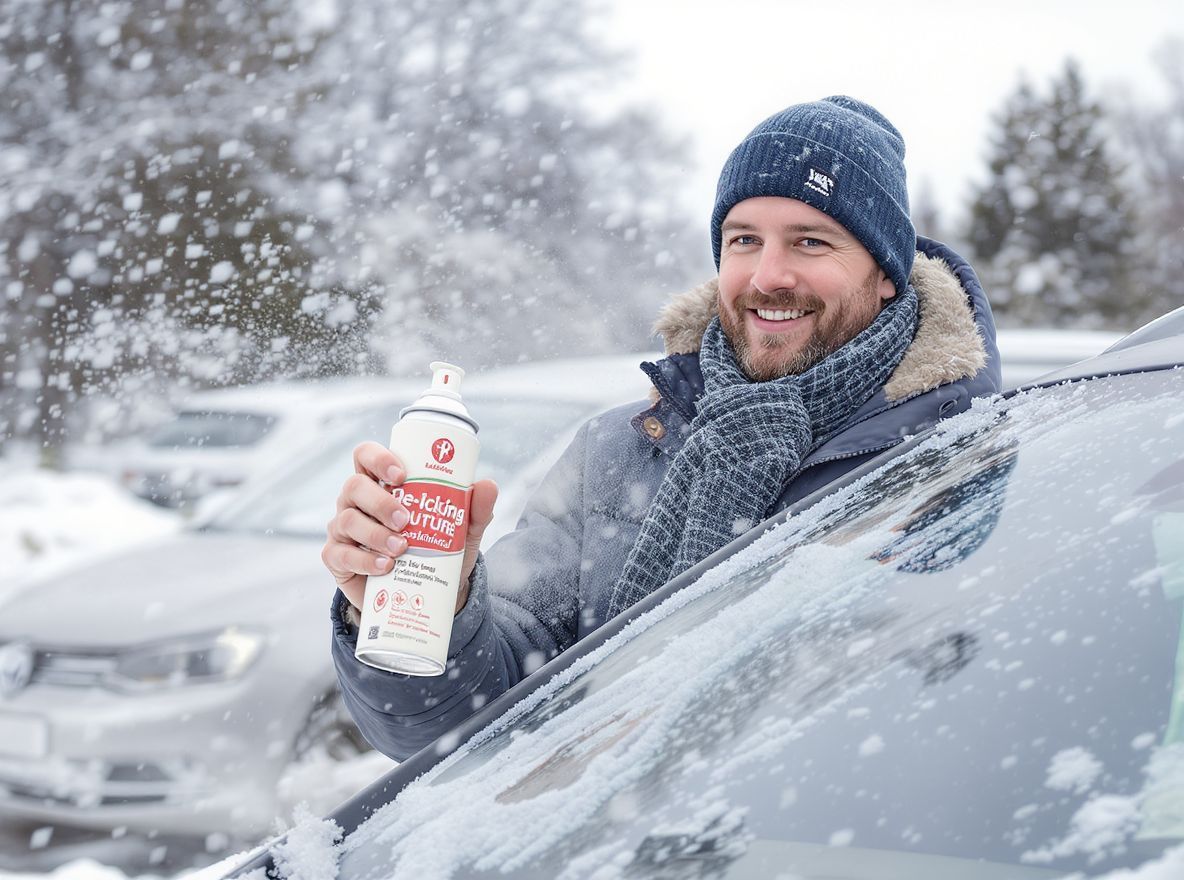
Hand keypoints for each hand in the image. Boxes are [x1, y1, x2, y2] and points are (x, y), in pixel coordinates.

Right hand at [322, 441, 497, 612]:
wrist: (424, 595)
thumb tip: (488, 484)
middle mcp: (357, 501)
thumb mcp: (461, 531)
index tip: (402, 475)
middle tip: (406, 520)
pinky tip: (385, 567)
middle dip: (380, 501)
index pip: (365, 456)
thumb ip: (474, 509)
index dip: (378, 458)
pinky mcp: (338, 559)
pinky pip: (341, 554)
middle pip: (354, 486)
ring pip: (348, 520)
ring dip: (376, 534)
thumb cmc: (436, 551)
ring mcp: (343, 529)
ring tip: (402, 548)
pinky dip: (365, 560)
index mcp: (380, 484)